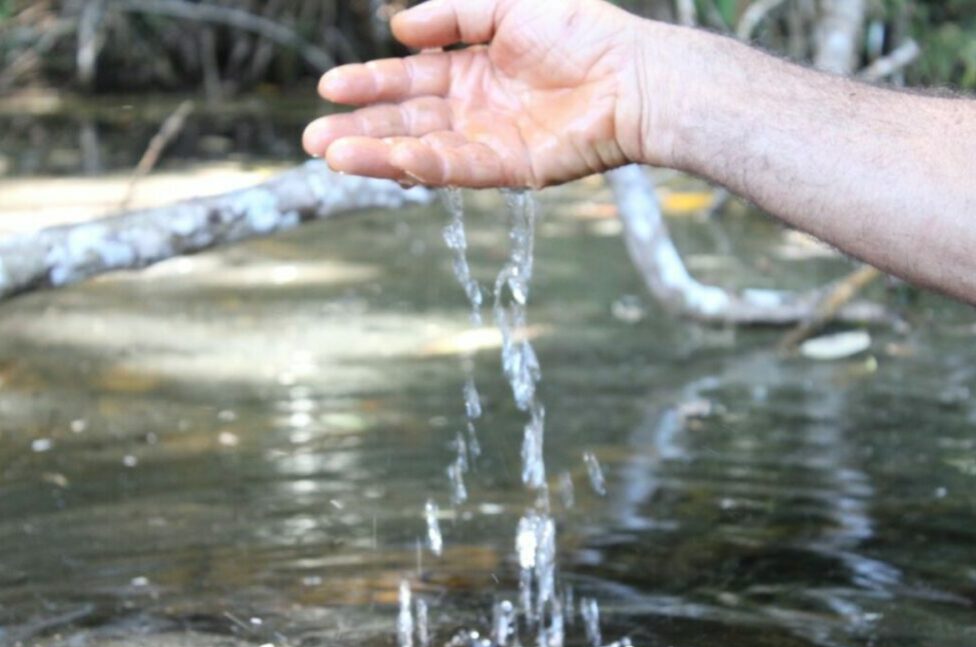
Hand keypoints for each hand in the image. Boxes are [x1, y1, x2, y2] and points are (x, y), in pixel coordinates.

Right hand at [302, 0, 652, 188]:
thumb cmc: (582, 31)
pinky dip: (424, 164)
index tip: (329, 88)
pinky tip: (389, 161)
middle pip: (406, 120)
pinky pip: (459, 167)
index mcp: (473, 70)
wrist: (634, 73)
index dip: (370, 83)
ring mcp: (490, 142)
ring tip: (332, 156)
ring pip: (423, 149)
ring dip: (377, 153)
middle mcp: (475, 109)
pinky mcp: (511, 169)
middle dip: (360, 128)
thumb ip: (453, 14)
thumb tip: (398, 30)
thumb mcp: (507, 4)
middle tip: (314, 138)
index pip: (410, 80)